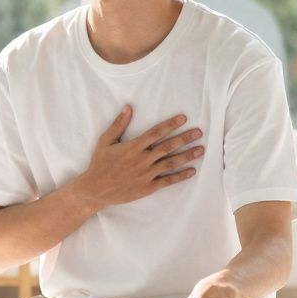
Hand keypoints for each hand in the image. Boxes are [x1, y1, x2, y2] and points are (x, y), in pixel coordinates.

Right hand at [71, 105, 203, 211]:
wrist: (95, 189)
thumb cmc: (100, 163)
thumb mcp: (105, 141)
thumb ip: (118, 124)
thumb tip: (128, 108)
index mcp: (133, 147)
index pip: (156, 132)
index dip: (170, 124)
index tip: (183, 118)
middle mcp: (142, 160)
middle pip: (168, 147)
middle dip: (185, 138)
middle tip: (199, 132)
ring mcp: (146, 174)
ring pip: (171, 163)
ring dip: (187, 156)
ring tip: (201, 149)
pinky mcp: (147, 187)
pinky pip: (167, 181)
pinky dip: (180, 176)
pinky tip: (192, 171)